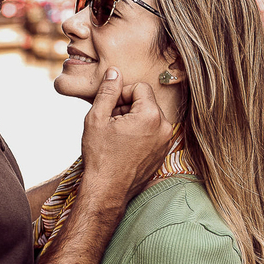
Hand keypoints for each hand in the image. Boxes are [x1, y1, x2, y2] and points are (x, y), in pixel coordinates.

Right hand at [81, 68, 171, 201]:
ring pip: (149, 118)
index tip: (109, 108)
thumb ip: (108, 91)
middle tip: (110, 122)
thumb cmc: (100, 156)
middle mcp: (164, 128)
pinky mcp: (163, 154)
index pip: (140, 87)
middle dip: (127, 107)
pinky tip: (124, 146)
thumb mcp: (97, 118)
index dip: (122, 94)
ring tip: (115, 136)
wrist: (107, 191)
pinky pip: (152, 133)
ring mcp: (166, 142)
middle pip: (146, 102)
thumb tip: (114, 72)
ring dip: (133, 121)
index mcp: (151, 116)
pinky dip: (139, 134)